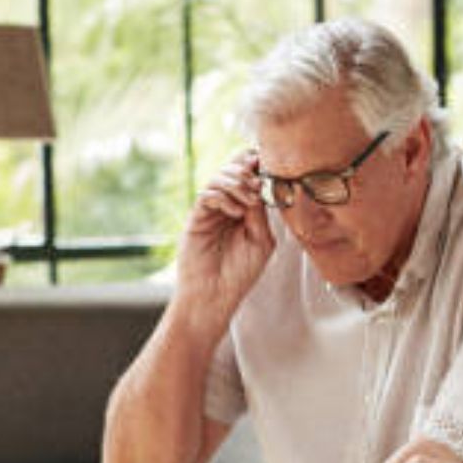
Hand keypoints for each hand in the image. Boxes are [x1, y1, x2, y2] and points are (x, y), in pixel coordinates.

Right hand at [174, 149, 276, 332]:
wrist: (215, 296)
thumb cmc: (239, 274)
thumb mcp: (261, 241)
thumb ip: (260, 213)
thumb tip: (258, 185)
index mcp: (245, 210)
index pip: (248, 178)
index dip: (255, 166)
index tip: (266, 166)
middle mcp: (226, 207)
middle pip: (232, 171)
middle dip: (246, 171)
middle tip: (257, 183)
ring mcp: (211, 212)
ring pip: (218, 178)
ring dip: (237, 183)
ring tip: (249, 200)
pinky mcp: (196, 218)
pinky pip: (207, 195)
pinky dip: (223, 197)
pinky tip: (235, 212)